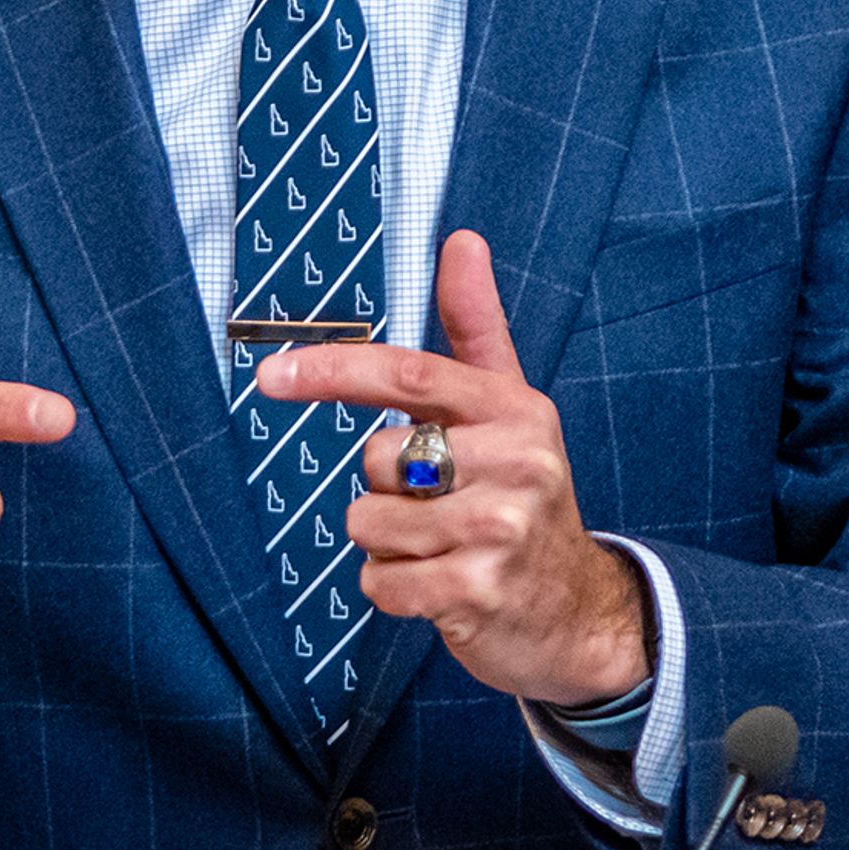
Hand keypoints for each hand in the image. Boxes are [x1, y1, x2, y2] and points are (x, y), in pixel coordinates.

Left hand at [253, 230, 649, 707]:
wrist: (577, 610)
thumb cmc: (525, 496)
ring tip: (441, 544)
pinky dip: (393, 588)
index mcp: (514, 410)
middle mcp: (515, 464)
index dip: (331, 370)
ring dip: (385, 542)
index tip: (270, 375)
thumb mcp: (509, 408)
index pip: (407, 373)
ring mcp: (498, 531)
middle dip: (384, 486)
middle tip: (439, 502)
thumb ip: (475, 326)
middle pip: (376, 457)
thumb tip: (462, 240)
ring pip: (368, 523)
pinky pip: (379, 582)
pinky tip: (439, 584)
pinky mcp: (475, 592)